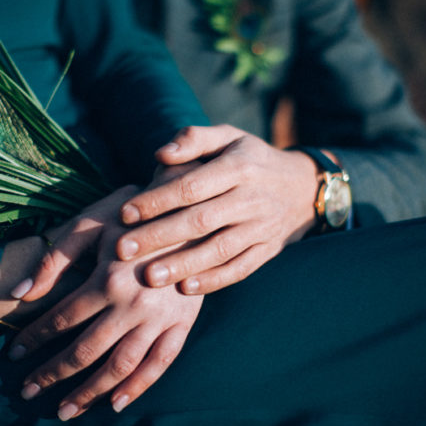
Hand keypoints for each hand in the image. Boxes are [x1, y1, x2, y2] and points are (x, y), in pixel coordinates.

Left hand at [8, 187, 202, 420]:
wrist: (189, 208)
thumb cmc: (132, 212)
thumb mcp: (89, 223)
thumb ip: (53, 259)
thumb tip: (20, 293)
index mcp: (107, 280)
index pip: (61, 320)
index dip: (34, 338)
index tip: (13, 354)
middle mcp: (133, 305)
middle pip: (85, 351)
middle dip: (51, 374)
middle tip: (27, 392)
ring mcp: (160, 318)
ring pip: (120, 365)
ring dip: (90, 391)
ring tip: (65, 410)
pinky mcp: (183, 322)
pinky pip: (161, 362)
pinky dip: (138, 386)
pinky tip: (116, 403)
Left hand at [116, 124, 319, 294]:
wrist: (303, 187)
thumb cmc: (251, 158)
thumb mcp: (229, 137)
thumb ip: (193, 139)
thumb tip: (160, 154)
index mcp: (238, 167)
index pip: (191, 186)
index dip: (157, 200)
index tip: (125, 214)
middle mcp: (251, 198)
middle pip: (200, 221)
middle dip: (159, 236)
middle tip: (123, 250)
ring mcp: (261, 228)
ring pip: (219, 250)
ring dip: (183, 264)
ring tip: (149, 276)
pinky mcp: (268, 250)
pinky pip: (240, 269)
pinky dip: (213, 281)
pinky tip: (185, 288)